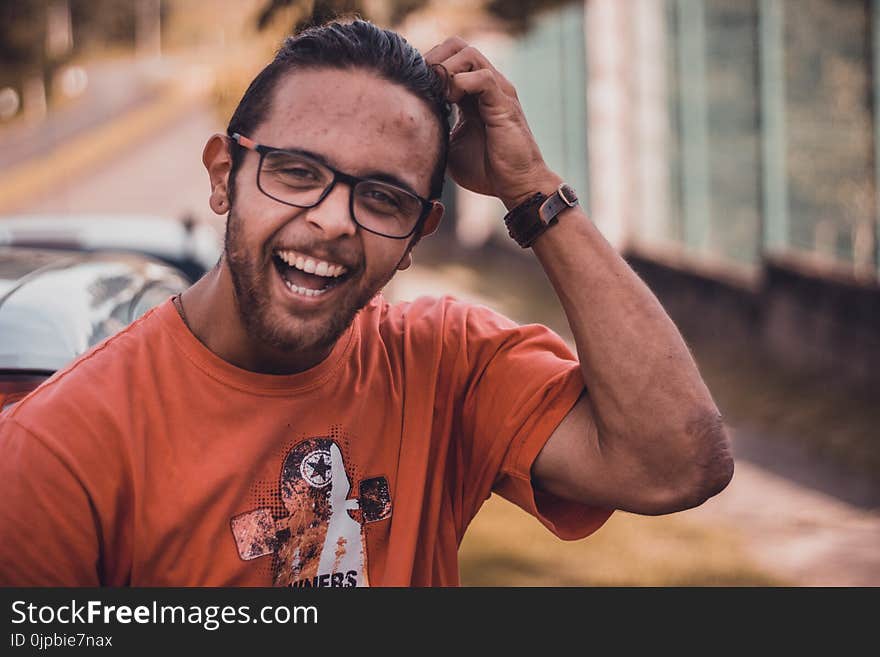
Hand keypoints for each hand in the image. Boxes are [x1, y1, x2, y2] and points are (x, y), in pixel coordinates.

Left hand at [424, 37, 560, 208]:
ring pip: (469, 54)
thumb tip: (410, 122)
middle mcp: (487, 85)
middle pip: (457, 46)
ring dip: (445, 70)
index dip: (428, 66)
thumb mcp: (450, 146)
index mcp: (473, 93)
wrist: (515, 186)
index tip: (412, 86)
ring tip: (438, 94)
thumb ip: (434, 127)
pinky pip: (483, 77)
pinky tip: (450, 102)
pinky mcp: (504, 103)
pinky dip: (460, 84)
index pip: (448, 58)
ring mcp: (497, 91)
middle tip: (422, 84)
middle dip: (434, 59)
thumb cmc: (486, 170)